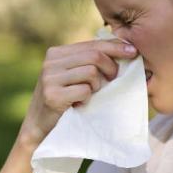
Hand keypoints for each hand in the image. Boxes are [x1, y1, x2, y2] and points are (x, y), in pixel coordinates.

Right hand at [17, 38, 137, 147]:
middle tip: (112, 80)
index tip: (133, 51)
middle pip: (94, 56)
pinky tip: (79, 104)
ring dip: (97, 86)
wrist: (39, 128)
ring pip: (91, 72)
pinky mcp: (52, 95)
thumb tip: (124, 50)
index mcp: (57, 53)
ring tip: (89, 95)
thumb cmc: (64, 101)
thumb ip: (89, 63)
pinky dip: (88, 98)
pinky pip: (84, 90)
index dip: (114, 47)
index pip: (91, 44)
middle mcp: (51, 62)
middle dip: (110, 68)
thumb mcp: (73, 76)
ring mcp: (50, 78)